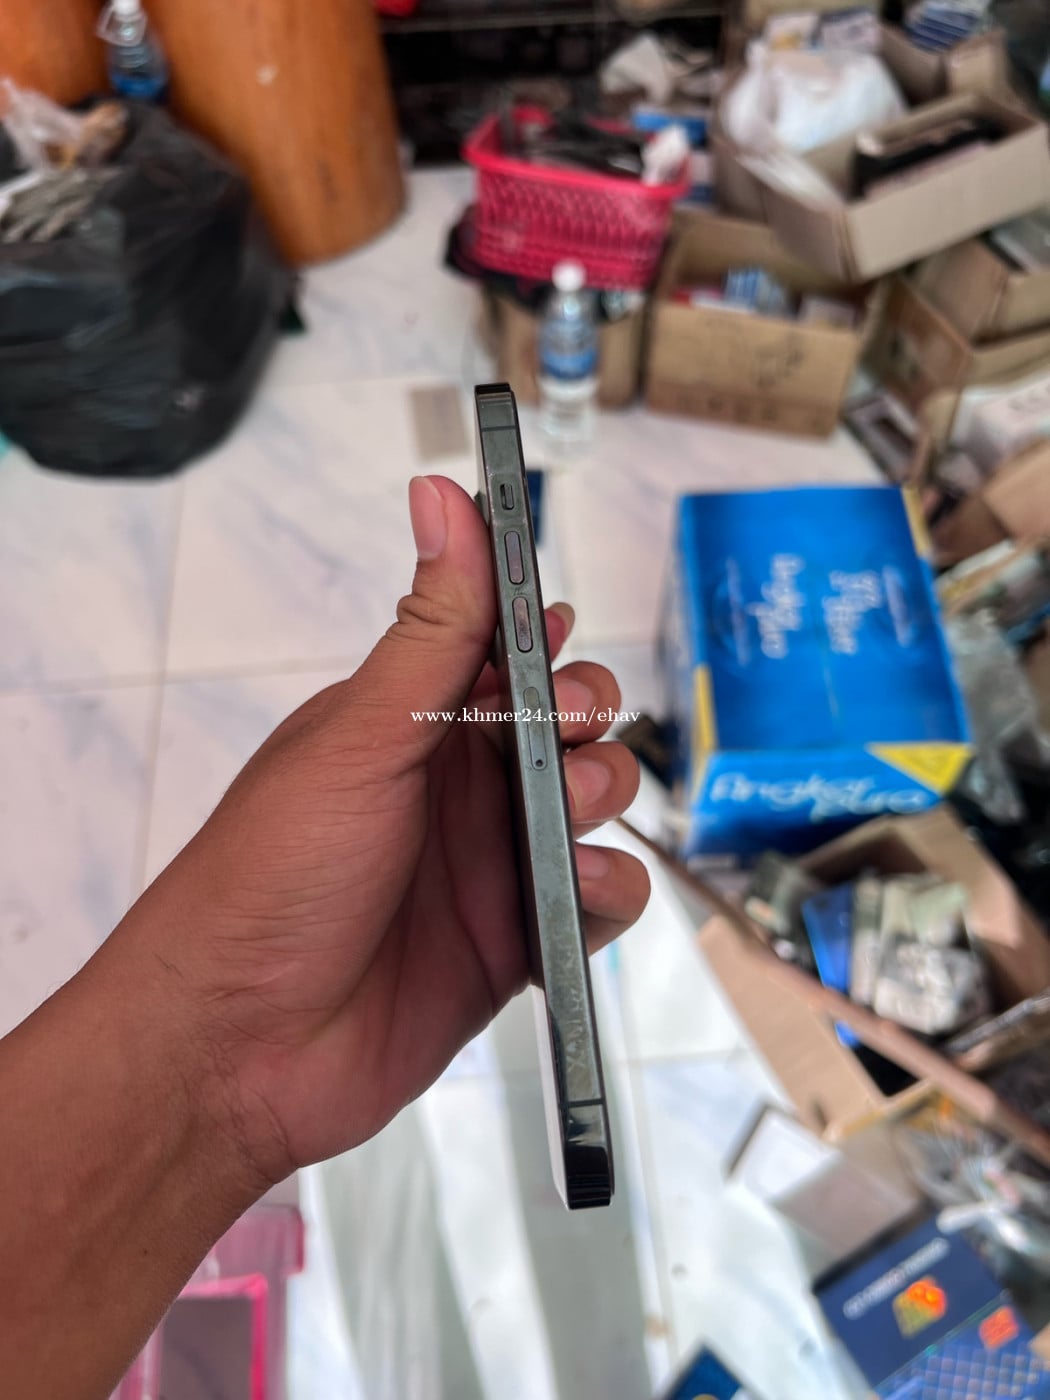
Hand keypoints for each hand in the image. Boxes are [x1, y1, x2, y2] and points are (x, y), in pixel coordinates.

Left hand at [120, 475, 648, 1185]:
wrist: (237, 1048)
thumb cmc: (268, 878)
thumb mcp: (361, 738)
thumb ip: (430, 628)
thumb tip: (442, 496)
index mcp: (411, 721)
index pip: (501, 650)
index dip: (544, 634)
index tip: (564, 628)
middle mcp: (456, 786)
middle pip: (567, 724)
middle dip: (589, 718)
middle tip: (571, 730)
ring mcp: (489, 863)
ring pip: (595, 806)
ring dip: (603, 799)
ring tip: (566, 818)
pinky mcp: (519, 939)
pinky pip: (600, 900)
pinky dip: (606, 892)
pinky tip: (573, 894)